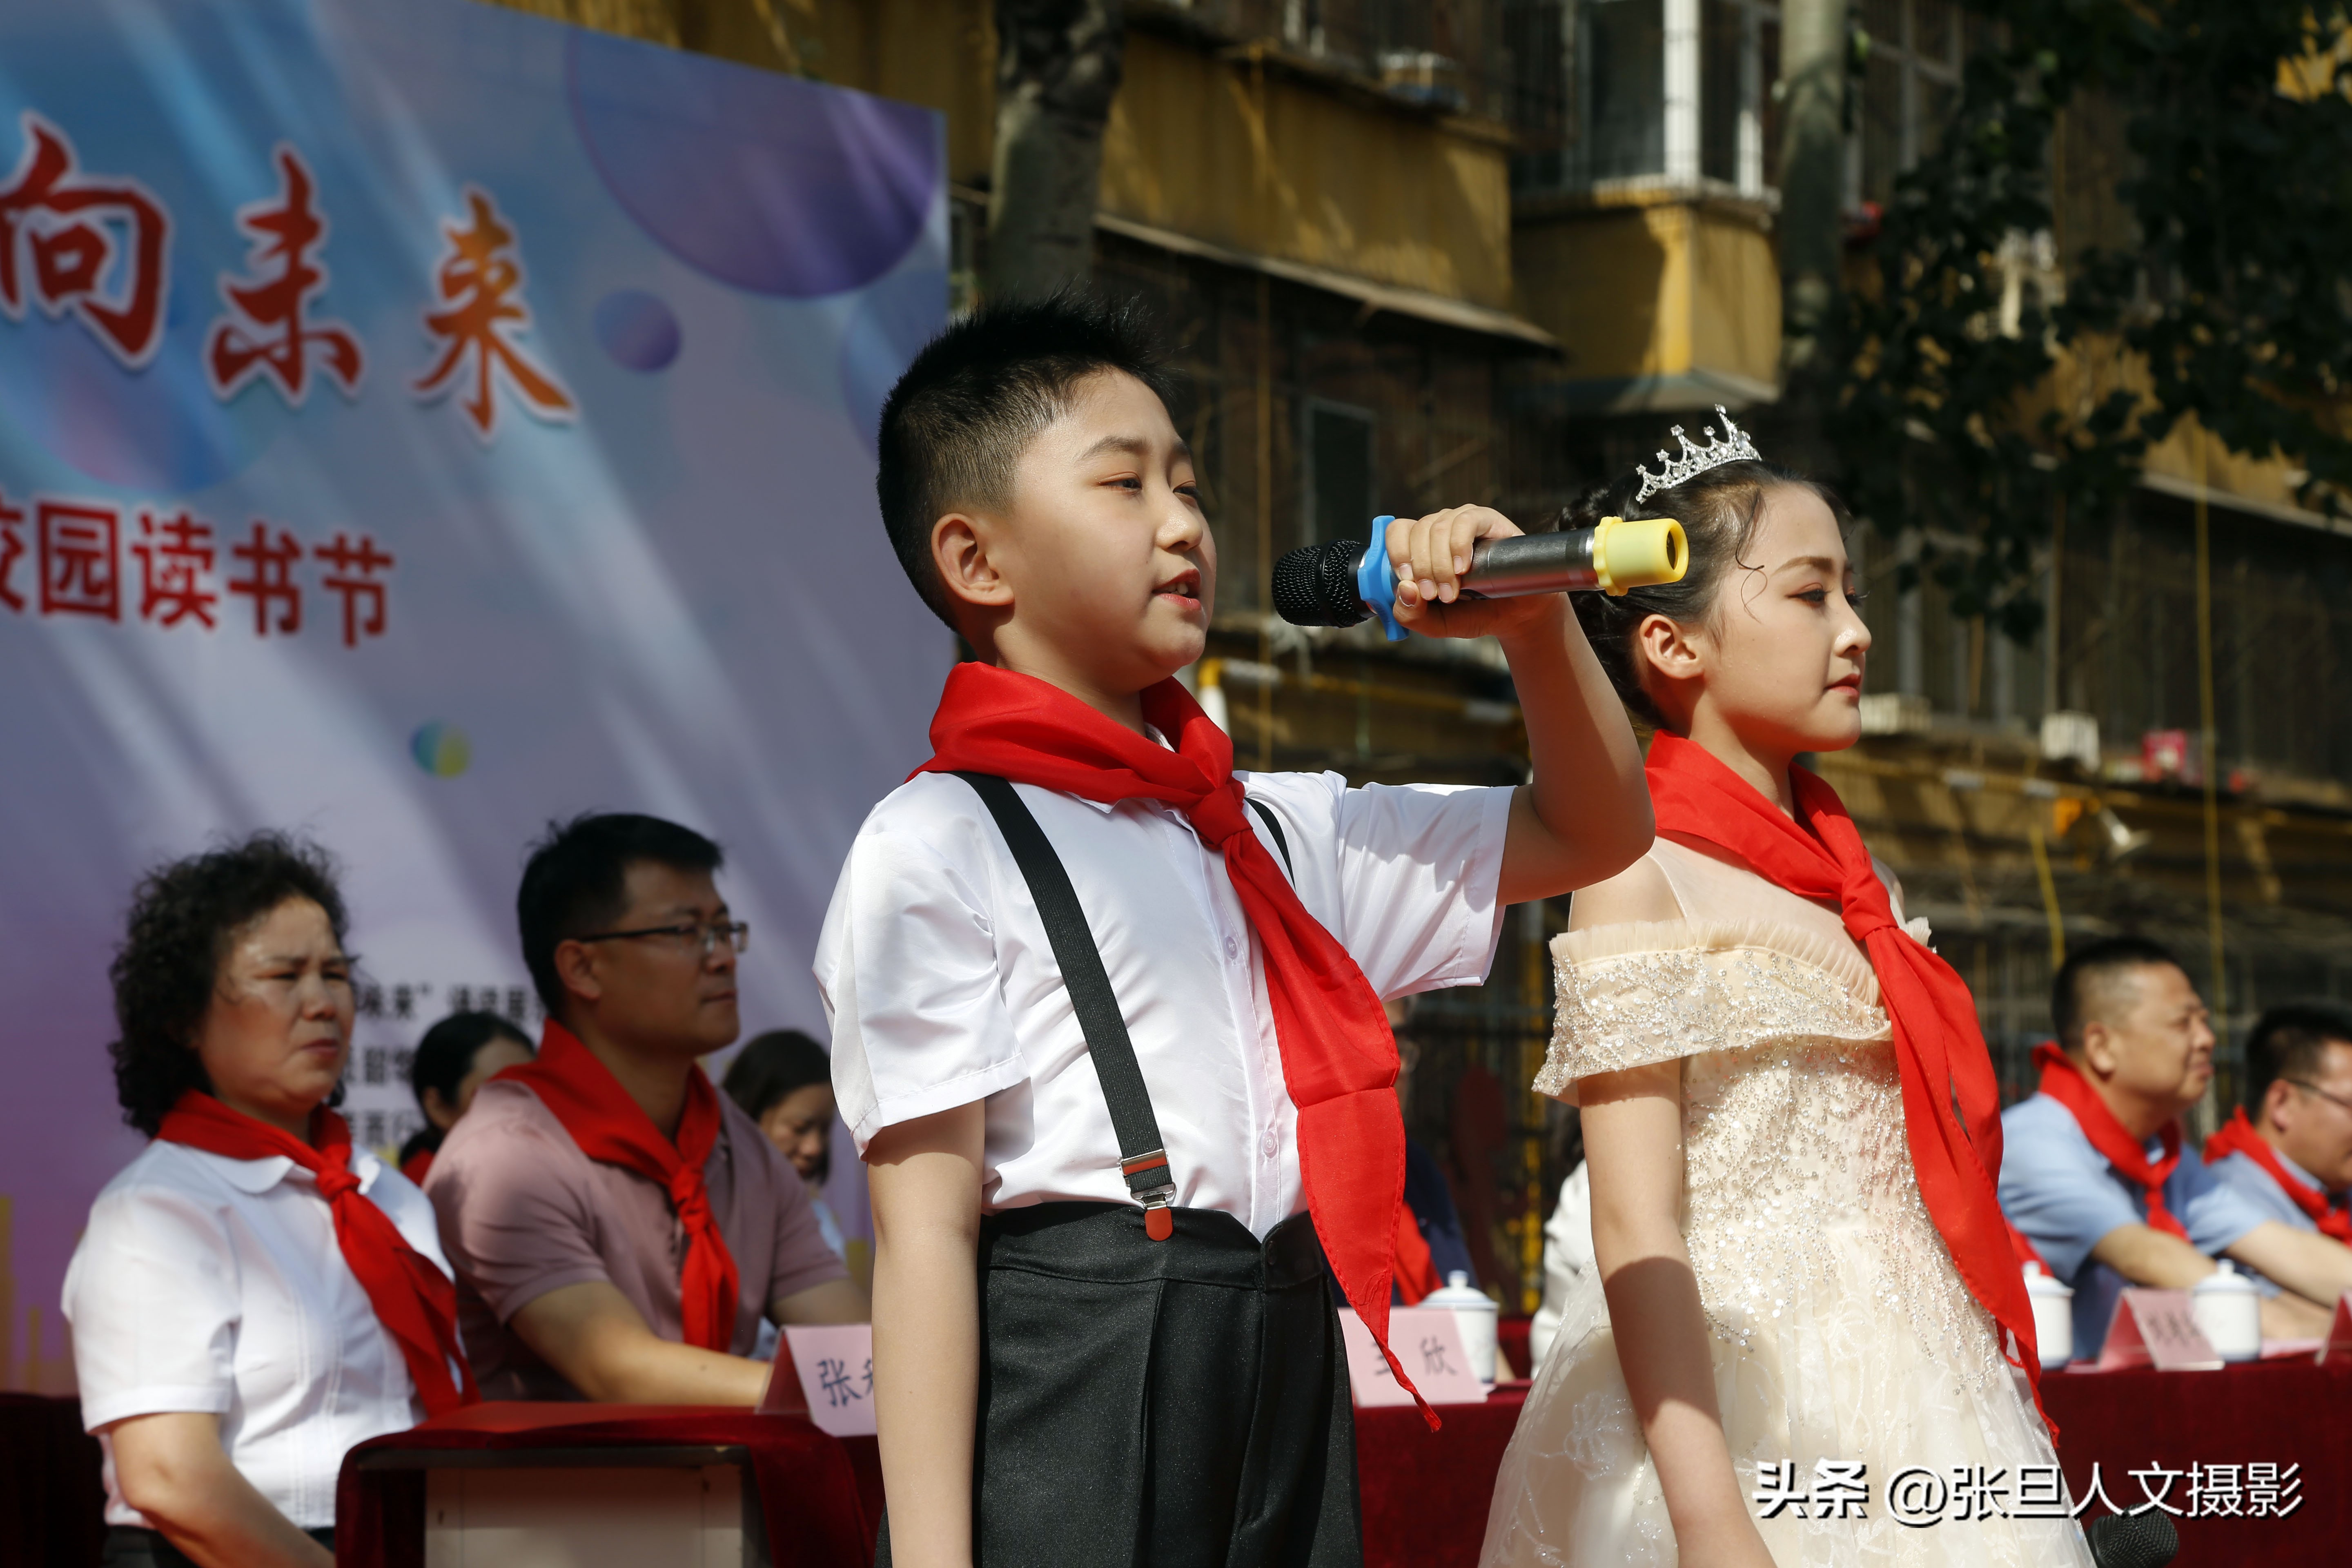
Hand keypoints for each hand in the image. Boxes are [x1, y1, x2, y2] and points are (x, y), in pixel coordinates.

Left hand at [1384, 507, 1566, 641]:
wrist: (1513, 616)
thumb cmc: (1472, 614)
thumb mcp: (1434, 623)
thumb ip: (1410, 613)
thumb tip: (1404, 589)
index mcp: (1421, 546)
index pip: (1398, 532)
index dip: (1397, 555)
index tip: (1407, 583)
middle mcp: (1439, 528)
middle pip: (1416, 531)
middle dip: (1422, 569)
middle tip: (1436, 596)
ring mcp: (1462, 521)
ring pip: (1437, 527)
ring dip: (1440, 564)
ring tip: (1452, 591)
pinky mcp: (1487, 519)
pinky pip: (1465, 521)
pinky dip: (1459, 545)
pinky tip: (1464, 567)